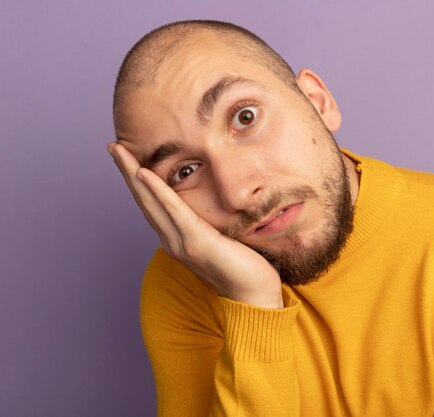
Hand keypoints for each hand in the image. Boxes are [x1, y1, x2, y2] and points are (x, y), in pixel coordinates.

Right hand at [108, 142, 283, 308]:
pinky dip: (157, 191)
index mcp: (177, 239)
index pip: (152, 205)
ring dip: (133, 175)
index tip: (127, 158)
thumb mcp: (221, 238)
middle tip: (113, 146)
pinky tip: (144, 173)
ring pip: (151, 202)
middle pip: (144, 200)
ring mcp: (181, 243)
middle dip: (127, 172)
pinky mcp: (195, 242)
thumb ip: (208, 224)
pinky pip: (173, 211)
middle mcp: (172, 241)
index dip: (138, 182)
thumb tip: (210, 205)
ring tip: (120, 152)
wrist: (253, 296)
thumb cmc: (243, 267)